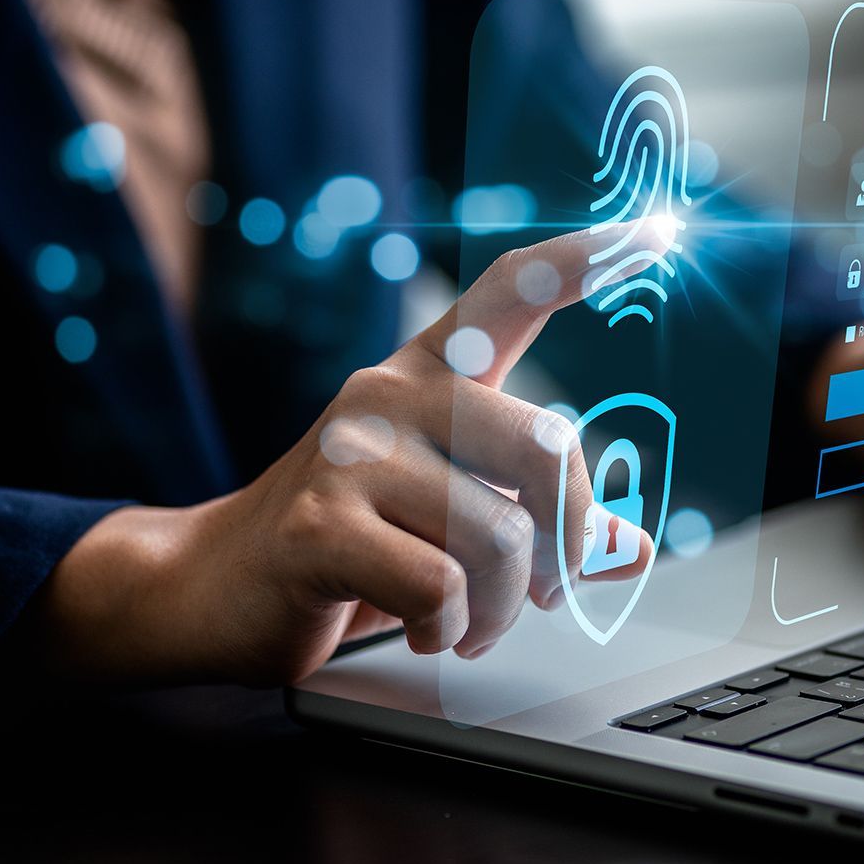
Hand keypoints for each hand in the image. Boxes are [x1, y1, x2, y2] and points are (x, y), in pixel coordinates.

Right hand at [33, 222, 673, 685]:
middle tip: (540, 595)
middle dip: (564, 541)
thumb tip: (631, 548)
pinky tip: (421, 632)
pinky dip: (448, 629)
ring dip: (497, 610)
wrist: (208, 588)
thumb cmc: (346, 552)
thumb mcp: (449, 526)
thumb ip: (539, 524)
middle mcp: (388, 395)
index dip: (582, 259)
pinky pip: (441, 586)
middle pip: (544, 444)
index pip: (509, 293)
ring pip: (498, 537)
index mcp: (423, 377)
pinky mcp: (320, 526)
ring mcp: (349, 456)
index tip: (654, 231)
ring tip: (464, 626)